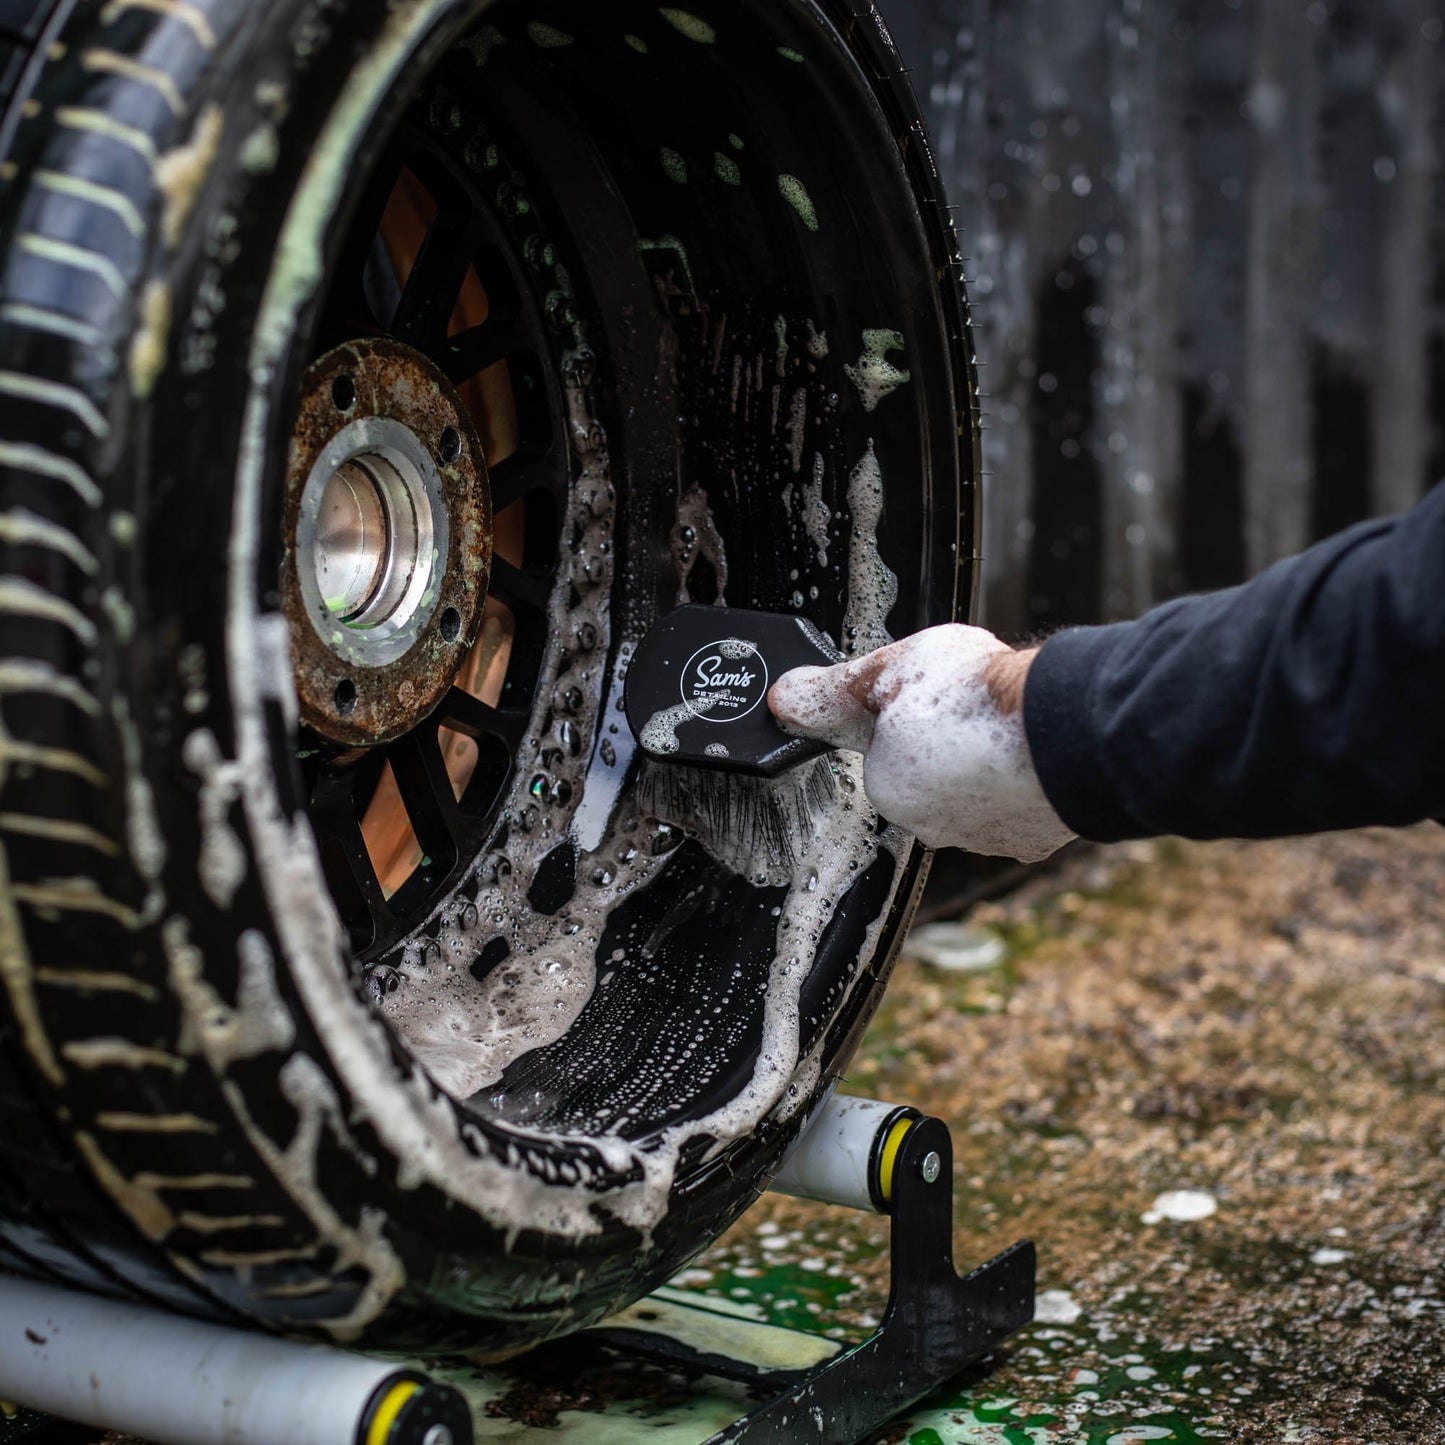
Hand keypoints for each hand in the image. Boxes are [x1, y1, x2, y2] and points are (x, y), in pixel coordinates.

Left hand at [767, 624, 1075, 861]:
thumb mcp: (887, 672)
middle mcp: (929, 828)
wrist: (1064, 728)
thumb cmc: (976, 699)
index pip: (883, 752)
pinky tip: (1028, 754)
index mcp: (887, 789)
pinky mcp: (1028, 843)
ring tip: (1001, 726)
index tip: (929, 696)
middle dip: (941, 746)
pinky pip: (1014, 809)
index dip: (905, 714)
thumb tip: (783, 698)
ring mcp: (982, 840)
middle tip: (967, 709)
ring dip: (981, 767)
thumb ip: (831, 691)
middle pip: (926, 778)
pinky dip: (1018, 785)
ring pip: (971, 795)